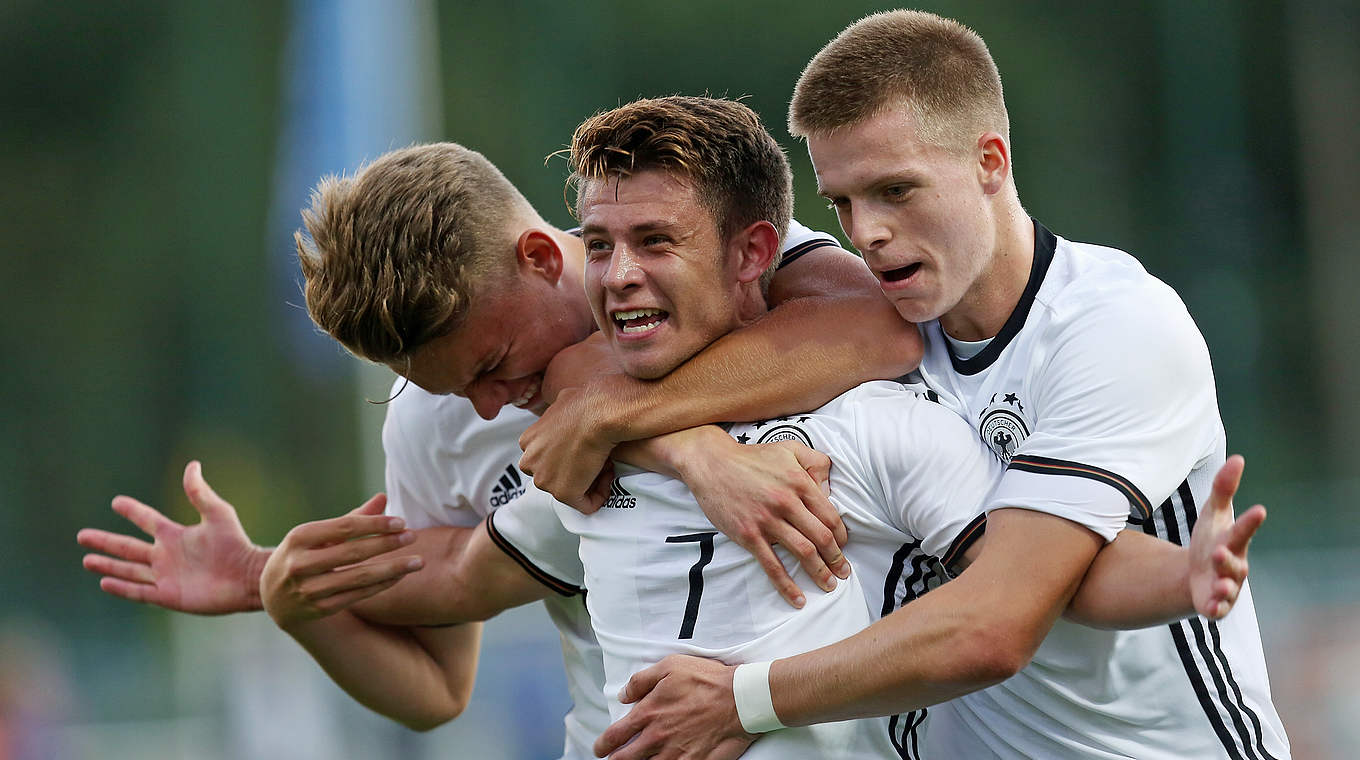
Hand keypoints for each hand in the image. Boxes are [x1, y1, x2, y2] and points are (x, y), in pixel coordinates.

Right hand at [77, 461, 271, 613]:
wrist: (247, 577)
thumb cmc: (236, 544)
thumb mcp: (217, 513)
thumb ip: (200, 493)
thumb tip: (192, 465)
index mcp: (176, 535)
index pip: (147, 521)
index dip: (133, 511)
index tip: (116, 502)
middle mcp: (167, 555)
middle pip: (129, 548)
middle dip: (106, 541)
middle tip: (82, 535)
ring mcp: (166, 576)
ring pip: (129, 570)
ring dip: (108, 565)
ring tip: (86, 559)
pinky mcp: (168, 595)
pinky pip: (139, 591)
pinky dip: (121, 587)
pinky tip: (104, 582)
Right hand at [260, 494, 424, 630]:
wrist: (274, 597)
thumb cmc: (303, 555)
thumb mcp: (318, 535)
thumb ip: (352, 518)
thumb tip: (383, 498)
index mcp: (298, 538)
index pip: (344, 527)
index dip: (374, 524)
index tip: (401, 522)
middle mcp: (299, 564)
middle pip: (353, 552)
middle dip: (387, 544)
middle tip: (413, 536)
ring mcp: (308, 590)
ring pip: (359, 577)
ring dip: (392, 569)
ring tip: (418, 562)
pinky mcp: (319, 610)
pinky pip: (357, 595)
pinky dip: (381, 585)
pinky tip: (400, 576)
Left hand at [519, 383, 618, 512]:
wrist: (598, 413)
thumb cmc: (587, 402)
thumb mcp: (563, 400)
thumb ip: (559, 410)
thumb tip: (566, 402)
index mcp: (528, 441)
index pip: (546, 457)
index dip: (570, 454)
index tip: (587, 448)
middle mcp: (530, 462)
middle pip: (555, 475)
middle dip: (577, 470)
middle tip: (598, 458)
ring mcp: (544, 480)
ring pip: (570, 489)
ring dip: (589, 481)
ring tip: (606, 465)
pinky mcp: (564, 494)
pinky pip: (585, 504)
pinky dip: (599, 494)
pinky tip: (609, 477)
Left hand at [596, 655, 754, 759]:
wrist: (740, 699)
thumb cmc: (707, 680)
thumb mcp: (670, 666)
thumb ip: (641, 681)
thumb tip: (623, 695)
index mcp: (648, 713)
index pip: (614, 736)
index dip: (602, 745)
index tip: (600, 747)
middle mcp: (657, 738)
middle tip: (612, 759)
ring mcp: (674, 754)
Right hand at [680, 436, 848, 606]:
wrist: (711, 463)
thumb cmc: (752, 458)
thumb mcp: (790, 449)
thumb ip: (816, 462)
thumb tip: (831, 487)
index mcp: (799, 483)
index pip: (830, 516)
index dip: (841, 536)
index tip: (843, 547)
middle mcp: (786, 502)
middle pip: (821, 537)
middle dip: (837, 559)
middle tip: (844, 572)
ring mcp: (767, 521)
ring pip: (803, 552)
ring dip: (820, 573)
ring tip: (828, 585)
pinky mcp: (748, 535)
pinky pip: (772, 565)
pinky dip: (787, 585)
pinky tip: (797, 598)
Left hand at [1188, 455, 1265, 618]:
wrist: (1194, 576)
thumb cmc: (1210, 540)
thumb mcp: (1212, 513)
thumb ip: (1223, 489)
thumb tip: (1237, 458)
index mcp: (1234, 541)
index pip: (1243, 530)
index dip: (1250, 522)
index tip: (1259, 510)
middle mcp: (1235, 565)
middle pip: (1234, 561)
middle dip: (1228, 558)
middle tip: (1218, 550)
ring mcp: (1227, 586)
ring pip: (1228, 587)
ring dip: (1224, 585)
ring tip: (1219, 583)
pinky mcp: (1215, 605)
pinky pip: (1217, 609)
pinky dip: (1216, 609)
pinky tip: (1211, 609)